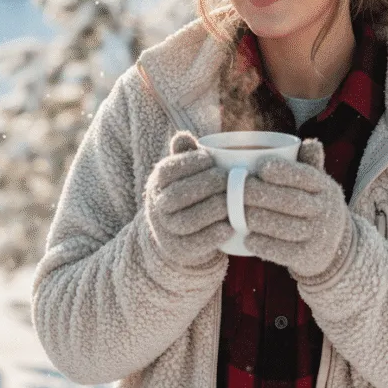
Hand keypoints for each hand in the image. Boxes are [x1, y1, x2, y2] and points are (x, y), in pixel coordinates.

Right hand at [143, 131, 233, 268]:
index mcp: (157, 183)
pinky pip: (194, 244)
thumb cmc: (189, 192)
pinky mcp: (179, 250)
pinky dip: (213, 235)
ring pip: (186, 221)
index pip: (168, 170)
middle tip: (227, 179)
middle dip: (205, 185)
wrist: (180, 233)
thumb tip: (183, 137)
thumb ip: (185, 154)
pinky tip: (229, 226)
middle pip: (177, 195)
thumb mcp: (184, 172)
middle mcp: (156, 206)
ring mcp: (166, 230)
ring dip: (211, 209)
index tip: (211, 160)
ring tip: (231, 201)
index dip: (190, 163)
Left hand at [243, 138, 354, 281]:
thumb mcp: (319, 185)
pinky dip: (264, 244)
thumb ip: (310, 163)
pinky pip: (283, 251)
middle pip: (292, 201)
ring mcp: (318, 235)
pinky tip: (247, 238)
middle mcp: (326, 211)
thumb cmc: (316, 206)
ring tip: (237, 212)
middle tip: (238, 189)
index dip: (283, 171)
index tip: (260, 166)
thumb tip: (308, 141)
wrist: (336, 248)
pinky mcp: (308, 257)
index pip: (306, 176)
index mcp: (325, 188)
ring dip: (258, 218)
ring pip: (285, 226)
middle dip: (262, 194)